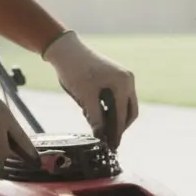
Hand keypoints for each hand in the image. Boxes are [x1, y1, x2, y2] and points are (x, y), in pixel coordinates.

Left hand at [42, 31, 136, 146]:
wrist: (65, 49)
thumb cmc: (75, 70)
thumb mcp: (84, 96)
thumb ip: (95, 117)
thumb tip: (100, 136)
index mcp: (123, 84)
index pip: (123, 115)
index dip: (117, 133)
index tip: (111, 147)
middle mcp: (128, 80)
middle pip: (129, 112)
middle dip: (120, 127)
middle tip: (109, 141)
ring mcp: (123, 78)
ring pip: (125, 106)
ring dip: (116, 118)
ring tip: (103, 130)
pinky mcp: (115, 78)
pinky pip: (119, 98)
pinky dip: (112, 109)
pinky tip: (100, 116)